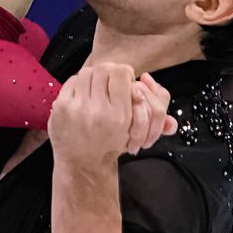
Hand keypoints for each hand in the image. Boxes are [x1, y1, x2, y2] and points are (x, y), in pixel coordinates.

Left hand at [49, 62, 178, 168]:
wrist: (82, 163)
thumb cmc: (109, 145)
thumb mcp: (135, 134)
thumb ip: (154, 121)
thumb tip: (172, 123)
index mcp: (119, 115)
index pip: (121, 72)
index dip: (123, 72)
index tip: (124, 79)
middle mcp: (98, 110)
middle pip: (104, 69)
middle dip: (108, 73)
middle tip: (109, 81)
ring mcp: (76, 108)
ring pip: (87, 73)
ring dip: (93, 77)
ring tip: (96, 87)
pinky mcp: (60, 107)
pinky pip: (72, 82)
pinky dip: (78, 84)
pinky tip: (82, 94)